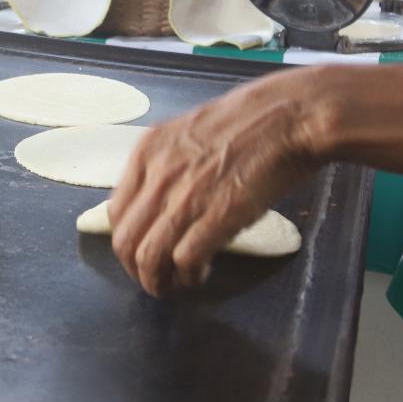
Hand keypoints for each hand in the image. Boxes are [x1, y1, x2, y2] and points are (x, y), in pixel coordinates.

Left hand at [108, 69, 326, 295]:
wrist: (287, 116)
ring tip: (175, 285)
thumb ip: (166, 166)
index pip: (116, 212)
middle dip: (137, 269)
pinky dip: (189, 276)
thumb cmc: (246, 122)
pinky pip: (185, 259)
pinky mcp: (217, 216)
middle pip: (125, 241)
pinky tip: (201, 274)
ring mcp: (186, 196)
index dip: (127, 242)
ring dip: (159, 281)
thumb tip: (159, 203)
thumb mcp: (188, 133)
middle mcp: (158, 174)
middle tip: (156, 279)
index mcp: (147, 151)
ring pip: (149, 256)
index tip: (141, 253)